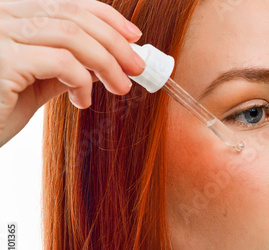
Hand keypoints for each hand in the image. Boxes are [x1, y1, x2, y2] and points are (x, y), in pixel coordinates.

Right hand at [0, 0, 145, 147]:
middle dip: (115, 43)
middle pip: (74, 16)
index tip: (134, 37)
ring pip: (72, 37)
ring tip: (121, 87)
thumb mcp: (39, 81)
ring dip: (107, 64)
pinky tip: (83, 101)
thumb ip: (67, 65)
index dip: (107, 17)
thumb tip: (107, 60)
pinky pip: (61, 62)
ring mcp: (0, 34)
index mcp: (12, 14)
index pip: (68, 3)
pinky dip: (82, 81)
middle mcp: (2, 15)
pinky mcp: (3, 59)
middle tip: (136, 68)